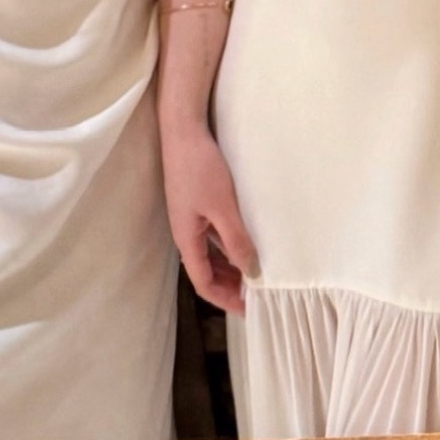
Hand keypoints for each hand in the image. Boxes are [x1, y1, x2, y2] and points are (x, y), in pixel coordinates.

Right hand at [161, 124, 257, 314]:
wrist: (182, 131)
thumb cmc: (200, 168)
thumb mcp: (223, 208)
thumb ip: (236, 241)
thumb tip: (251, 272)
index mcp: (186, 239)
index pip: (204, 283)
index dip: (225, 299)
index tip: (249, 308)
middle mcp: (186, 233)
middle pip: (206, 270)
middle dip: (229, 285)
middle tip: (256, 293)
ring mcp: (190, 217)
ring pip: (211, 252)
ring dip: (230, 265)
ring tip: (254, 270)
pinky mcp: (197, 203)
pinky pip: (213, 234)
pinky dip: (228, 244)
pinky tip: (246, 239)